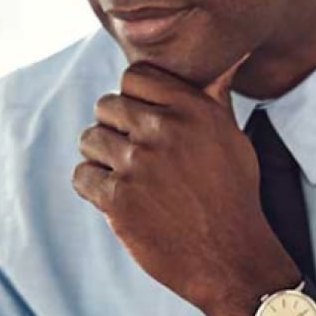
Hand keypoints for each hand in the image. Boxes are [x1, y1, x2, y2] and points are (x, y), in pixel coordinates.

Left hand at [73, 57, 298, 315]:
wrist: (231, 259)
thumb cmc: (233, 196)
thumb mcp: (232, 138)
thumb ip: (214, 97)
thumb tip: (227, 56)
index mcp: (192, 109)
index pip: (134, 77)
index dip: (133, 99)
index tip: (142, 123)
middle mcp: (164, 130)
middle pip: (106, 106)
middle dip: (114, 129)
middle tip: (131, 156)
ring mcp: (138, 164)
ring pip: (89, 139)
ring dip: (100, 158)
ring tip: (124, 178)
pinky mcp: (119, 199)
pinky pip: (82, 176)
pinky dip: (93, 187)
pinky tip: (115, 199)